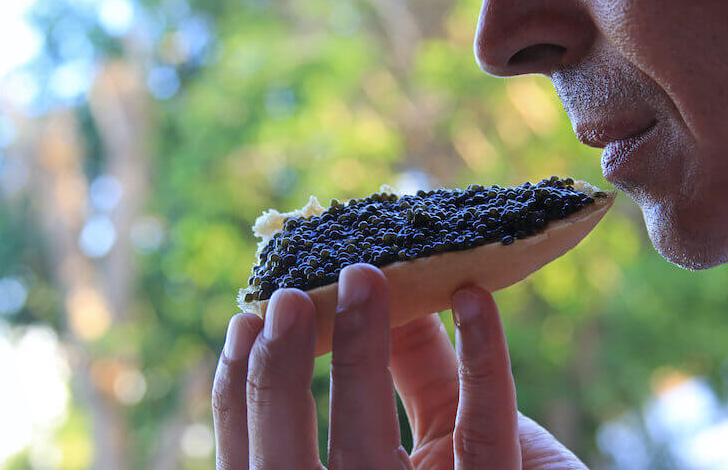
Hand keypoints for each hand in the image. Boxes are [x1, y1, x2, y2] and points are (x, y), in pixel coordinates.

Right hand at [212, 263, 587, 468]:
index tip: (243, 321)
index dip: (243, 393)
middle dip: (277, 375)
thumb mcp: (440, 429)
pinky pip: (484, 432)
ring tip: (364, 277)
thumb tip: (373, 286)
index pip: (262, 457)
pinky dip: (480, 356)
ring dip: (357, 356)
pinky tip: (472, 298)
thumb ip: (407, 369)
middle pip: (287, 463)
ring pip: (364, 452)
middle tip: (288, 296)